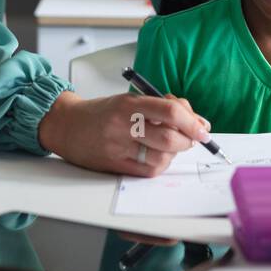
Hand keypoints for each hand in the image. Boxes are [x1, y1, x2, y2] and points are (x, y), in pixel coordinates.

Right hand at [38, 91, 211, 176]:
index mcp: (128, 104)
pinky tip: (157, 156)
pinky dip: (161, 164)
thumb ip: (162, 106)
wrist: (67, 126)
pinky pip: (149, 170)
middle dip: (188, 140)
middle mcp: (123, 125)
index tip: (203, 128)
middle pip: (169, 138)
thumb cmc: (102, 112)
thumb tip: (196, 122)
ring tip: (170, 145)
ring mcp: (118, 148)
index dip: (192, 122)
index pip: (169, 111)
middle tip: (191, 138)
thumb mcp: (130, 99)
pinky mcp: (115, 166)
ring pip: (162, 157)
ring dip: (175, 153)